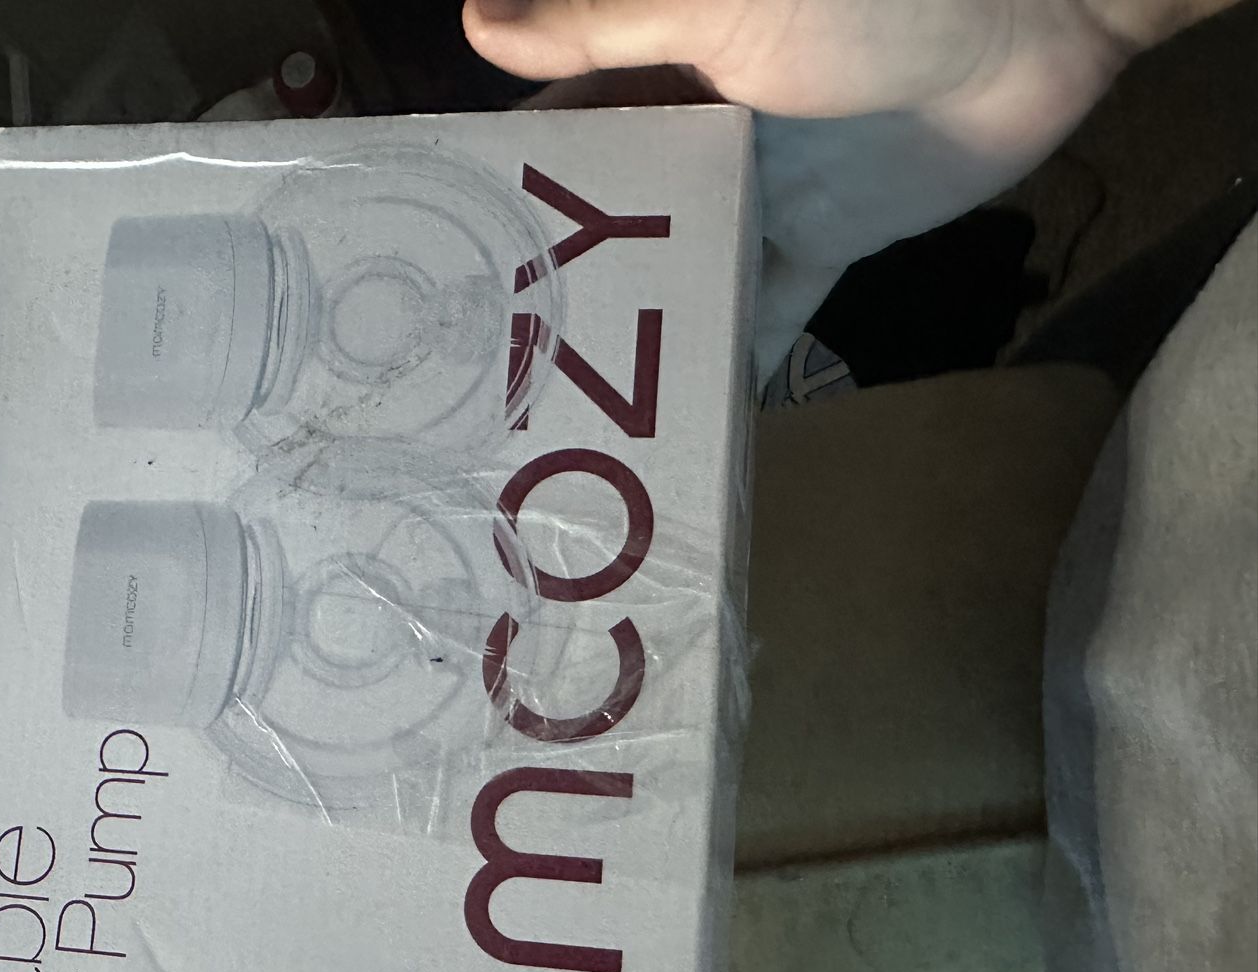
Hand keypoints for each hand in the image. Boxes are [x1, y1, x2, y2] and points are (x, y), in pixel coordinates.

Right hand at [466, 0, 1180, 373]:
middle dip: (549, 291)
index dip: (497, 194)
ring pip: (668, 281)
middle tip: (478, 375)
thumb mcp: (724, 6)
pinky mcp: (818, 247)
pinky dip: (728, 371)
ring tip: (557, 421)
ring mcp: (752, 198)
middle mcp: (691, 137)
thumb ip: (605, 24)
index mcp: (655, 68)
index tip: (431, 263)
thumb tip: (477, 27)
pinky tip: (681, 431)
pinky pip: (762, 319)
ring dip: (625, 343)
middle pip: (600, 225)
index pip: (552, 136)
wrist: (1038, 19)